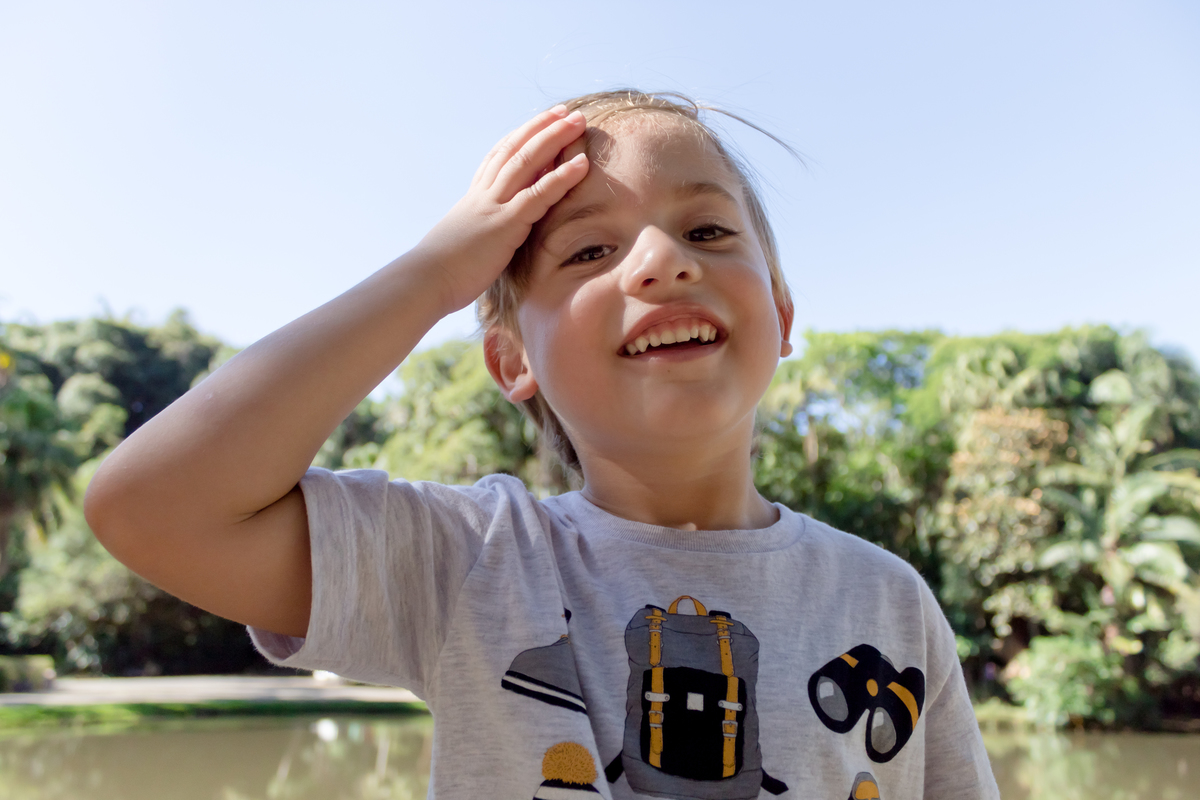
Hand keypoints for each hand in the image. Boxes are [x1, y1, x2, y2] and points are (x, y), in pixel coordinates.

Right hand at [415, 105, 589, 313]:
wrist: (423, 282)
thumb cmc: (438, 275)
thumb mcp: (459, 244)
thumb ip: (474, 234)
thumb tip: (478, 239)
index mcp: (473, 199)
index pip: (498, 157)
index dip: (520, 137)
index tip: (539, 123)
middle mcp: (483, 195)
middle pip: (515, 150)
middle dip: (542, 127)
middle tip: (565, 111)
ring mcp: (494, 207)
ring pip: (527, 161)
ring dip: (555, 138)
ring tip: (578, 121)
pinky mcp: (505, 225)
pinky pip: (538, 195)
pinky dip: (562, 177)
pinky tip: (583, 163)